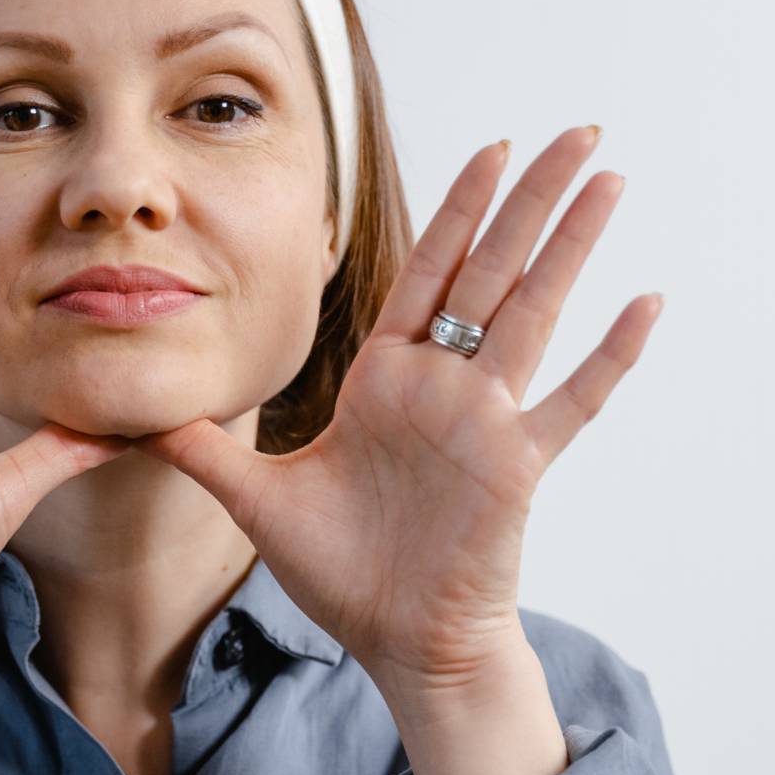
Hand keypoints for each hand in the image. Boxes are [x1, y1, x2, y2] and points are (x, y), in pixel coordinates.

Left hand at [130, 125, 662, 691]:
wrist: (398, 643)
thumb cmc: (343, 574)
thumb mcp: (255, 499)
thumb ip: (201, 450)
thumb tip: (129, 417)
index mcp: (387, 381)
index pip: (427, 273)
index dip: (458, 211)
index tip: (493, 150)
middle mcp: (442, 388)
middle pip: (491, 271)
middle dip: (530, 199)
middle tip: (572, 130)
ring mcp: (486, 422)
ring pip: (534, 313)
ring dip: (571, 245)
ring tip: (609, 178)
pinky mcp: (516, 466)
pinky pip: (572, 402)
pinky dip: (608, 356)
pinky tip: (645, 302)